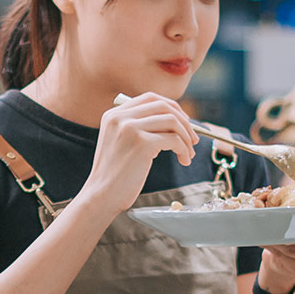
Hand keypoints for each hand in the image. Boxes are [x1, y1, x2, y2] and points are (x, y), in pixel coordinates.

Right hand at [83, 92, 195, 213]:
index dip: (172, 107)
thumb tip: (173, 122)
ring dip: (186, 137)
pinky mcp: (142, 144)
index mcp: (114, 114)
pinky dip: (183, 149)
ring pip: (172, 121)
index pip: (150, 98)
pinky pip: (174, 140)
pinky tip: (183, 160)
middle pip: (164, 106)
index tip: (183, 122)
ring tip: (188, 153)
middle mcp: (120, 117)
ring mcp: (130, 128)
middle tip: (192, 139)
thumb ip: (139, 128)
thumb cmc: (115, 175)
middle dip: (184, 121)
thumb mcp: (120, 142)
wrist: (102, 195)